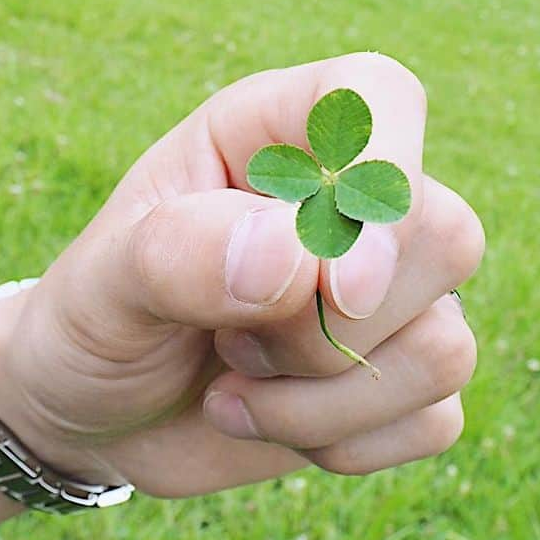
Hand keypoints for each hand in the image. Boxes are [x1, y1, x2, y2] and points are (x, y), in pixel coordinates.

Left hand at [0, 53, 483, 497]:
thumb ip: (178, 253)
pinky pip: (436, 418)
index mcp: (278, 137)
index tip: (339, 285)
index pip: (381, 97)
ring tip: (235, 383)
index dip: (386, 169)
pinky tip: (270, 424)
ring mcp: (392, 294)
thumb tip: (294, 254)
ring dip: (323, 400)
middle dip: (325, 328)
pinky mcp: (404, 380)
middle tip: (227, 339)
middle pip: (442, 236)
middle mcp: (353, 204)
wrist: (93, 415)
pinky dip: (344, 442)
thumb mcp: (101, 284)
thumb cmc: (95, 320)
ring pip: (446, 347)